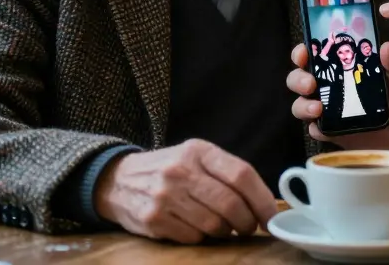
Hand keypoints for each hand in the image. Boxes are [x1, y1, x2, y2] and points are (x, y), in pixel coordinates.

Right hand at [93, 139, 277, 243]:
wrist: (118, 180)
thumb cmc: (169, 169)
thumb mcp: (195, 157)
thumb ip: (226, 172)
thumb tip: (262, 204)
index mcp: (198, 150)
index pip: (241, 174)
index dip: (262, 199)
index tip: (270, 216)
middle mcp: (181, 170)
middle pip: (230, 203)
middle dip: (247, 222)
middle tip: (249, 227)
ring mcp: (165, 196)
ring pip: (214, 224)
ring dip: (226, 232)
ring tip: (223, 227)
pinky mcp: (154, 219)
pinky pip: (193, 237)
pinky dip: (202, 238)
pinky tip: (197, 228)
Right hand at [286, 41, 388, 190]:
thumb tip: (386, 47)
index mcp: (348, 67)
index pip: (318, 54)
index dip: (304, 51)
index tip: (305, 52)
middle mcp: (334, 87)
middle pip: (300, 78)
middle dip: (298, 78)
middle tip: (310, 83)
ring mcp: (331, 111)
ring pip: (301, 104)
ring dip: (302, 105)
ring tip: (317, 108)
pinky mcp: (334, 134)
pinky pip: (316, 131)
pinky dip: (316, 129)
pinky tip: (324, 129)